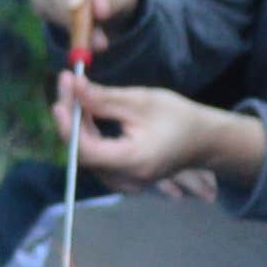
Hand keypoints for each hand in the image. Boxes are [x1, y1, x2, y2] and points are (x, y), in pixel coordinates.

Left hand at [68, 76, 265, 192]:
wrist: (203, 141)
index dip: (68, 122)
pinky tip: (87, 113)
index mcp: (131, 161)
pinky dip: (87, 134)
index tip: (63, 90)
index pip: (86, 149)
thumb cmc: (178, 118)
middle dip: (70, 117)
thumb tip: (72, 86)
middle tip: (67, 85)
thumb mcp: (142, 101)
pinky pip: (95, 157)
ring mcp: (121, 182)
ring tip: (75, 94)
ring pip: (86, 154)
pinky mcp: (121, 178)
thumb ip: (104, 98)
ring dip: (77, 124)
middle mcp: (123, 179)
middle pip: (82, 151)